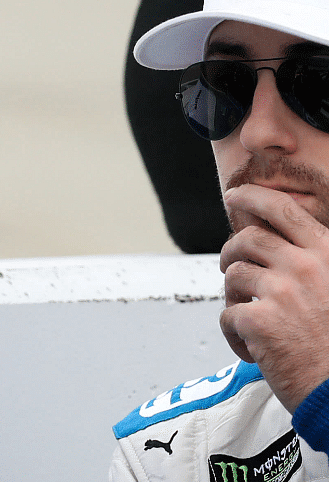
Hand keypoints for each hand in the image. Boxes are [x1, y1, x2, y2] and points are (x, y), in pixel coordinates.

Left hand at [219, 183, 328, 413]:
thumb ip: (313, 263)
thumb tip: (275, 242)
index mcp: (328, 255)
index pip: (283, 210)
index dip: (253, 197)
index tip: (235, 196)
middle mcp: (305, 267)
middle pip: (247, 239)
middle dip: (231, 250)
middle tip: (229, 264)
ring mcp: (280, 292)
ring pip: (233, 275)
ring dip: (235, 296)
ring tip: (254, 319)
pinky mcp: (257, 321)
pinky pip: (227, 315)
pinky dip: (234, 334)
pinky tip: (255, 349)